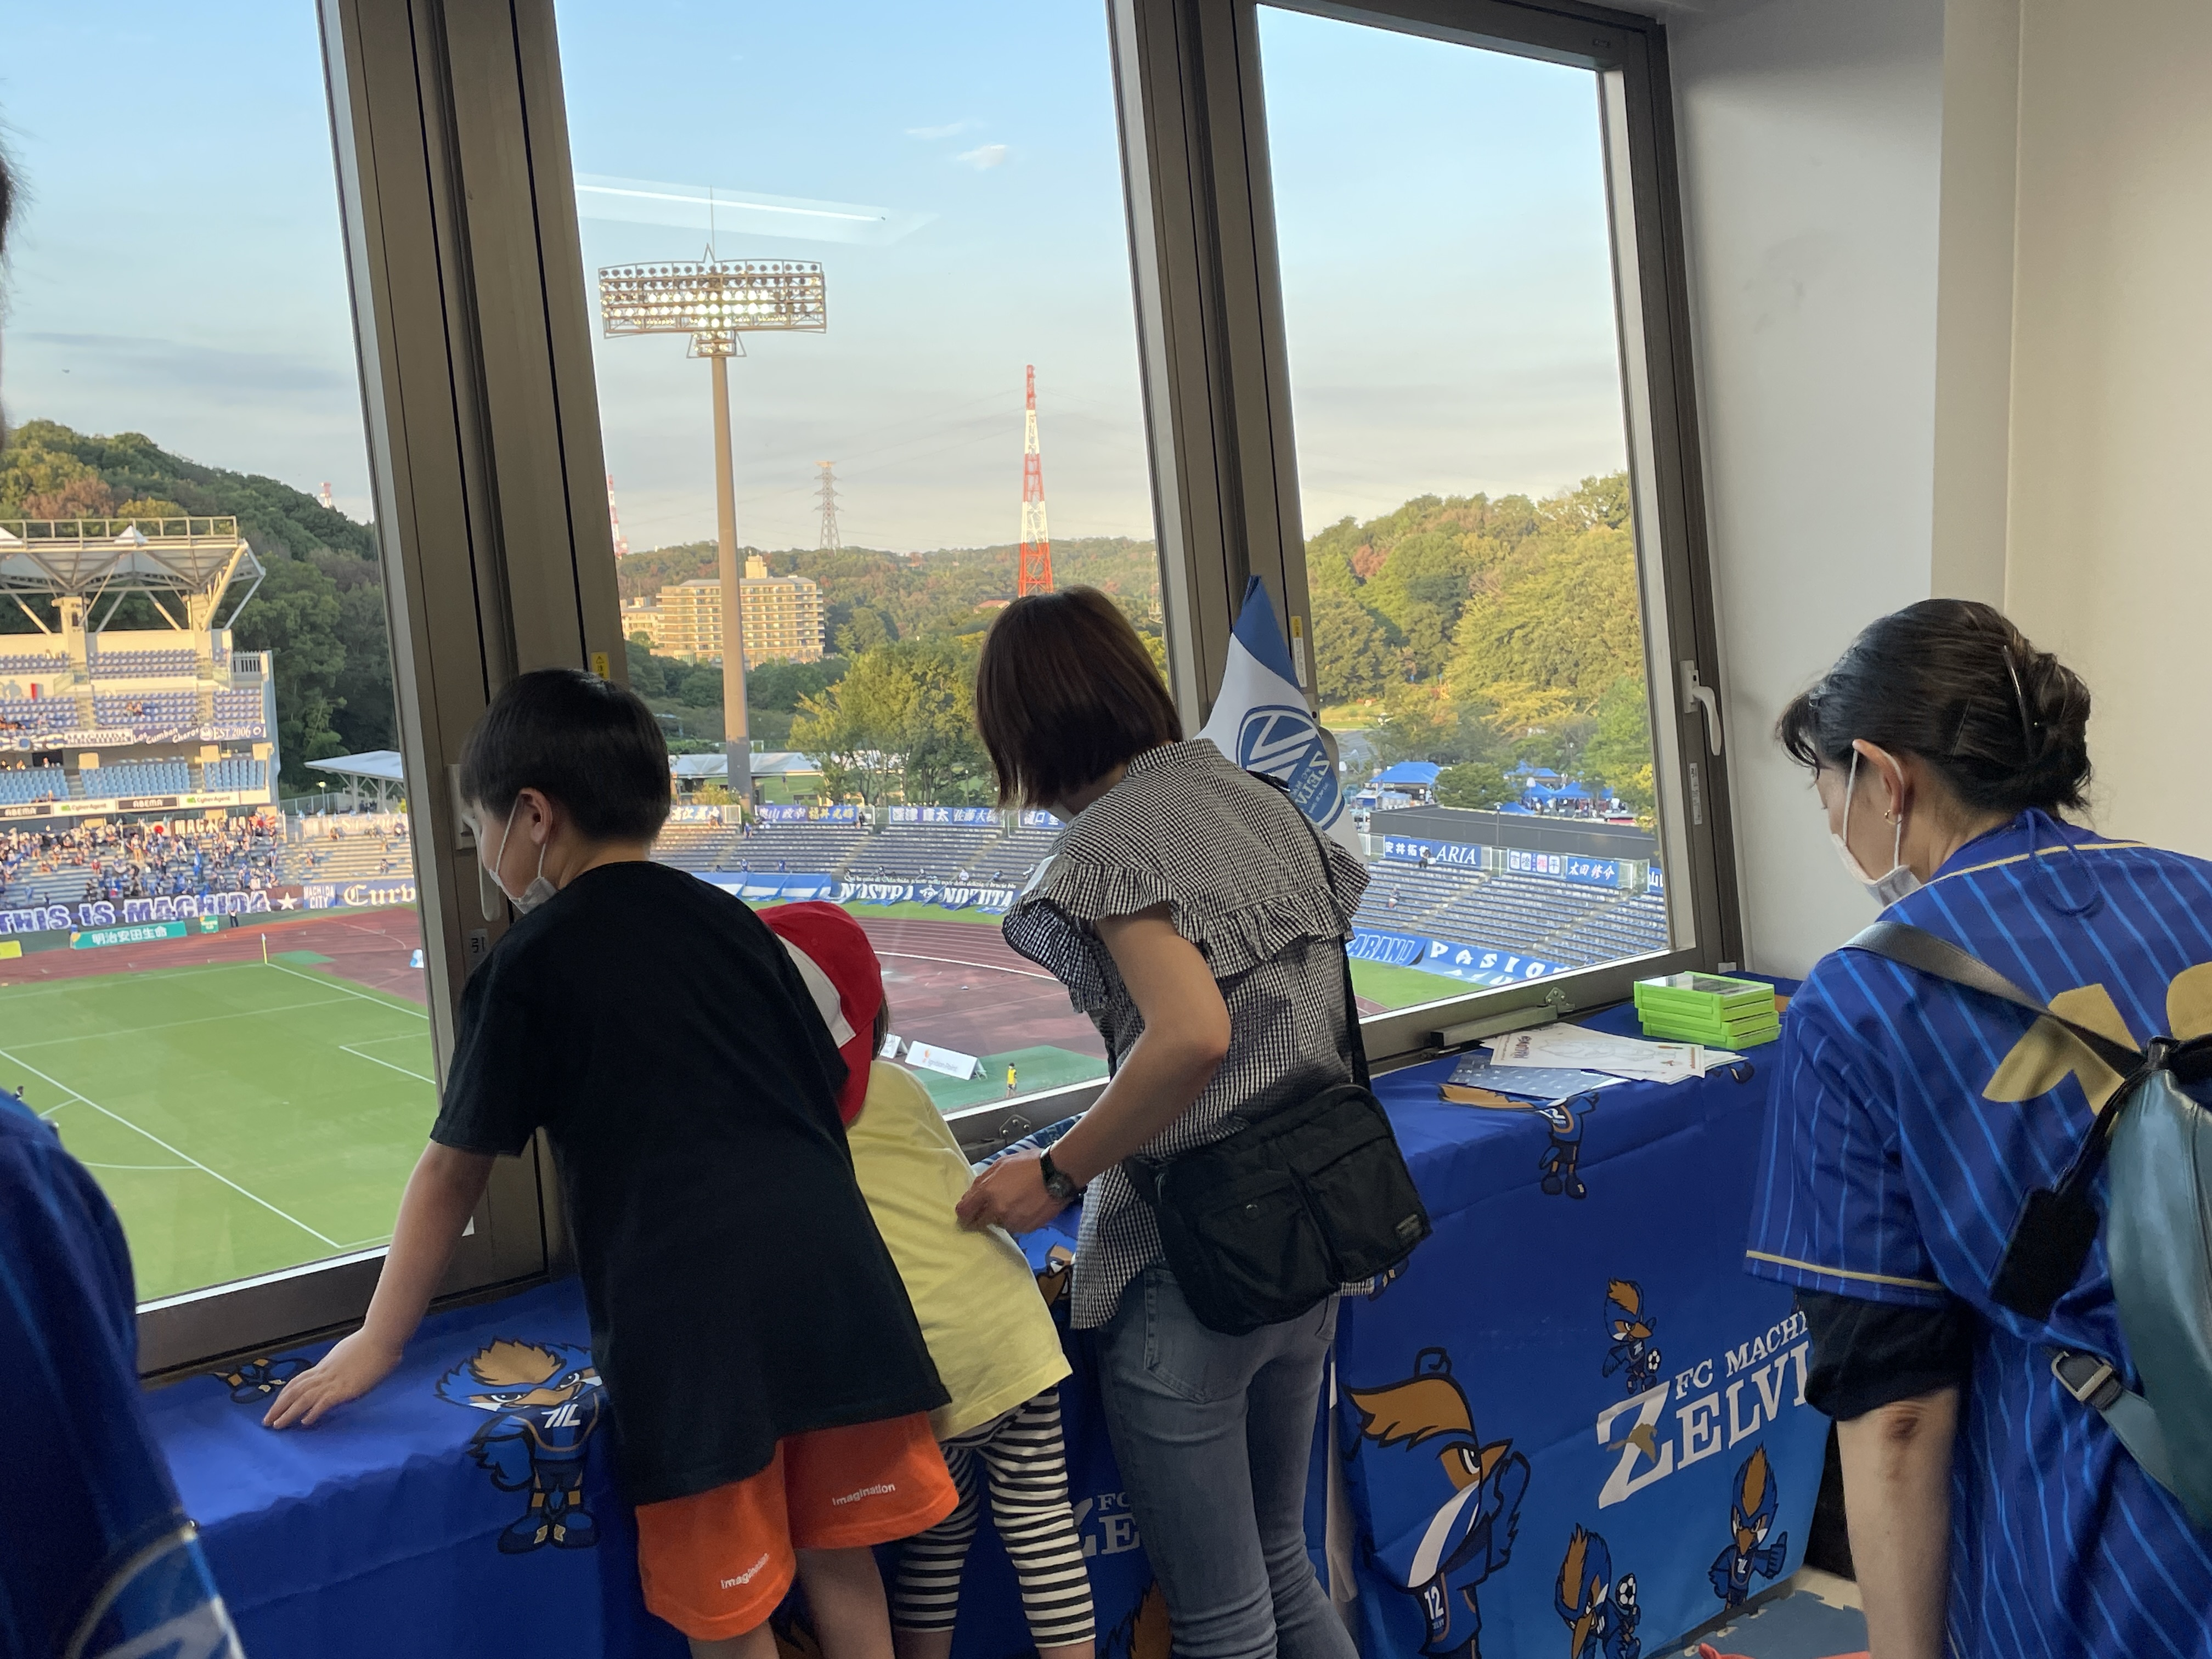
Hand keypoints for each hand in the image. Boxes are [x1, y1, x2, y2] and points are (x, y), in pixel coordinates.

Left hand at [262, 1329, 402, 1428]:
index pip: (298, 1381)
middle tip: (266, 1421)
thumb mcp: (349, 1353)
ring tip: (277, 1425)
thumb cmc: (372, 1342)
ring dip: (288, 1412)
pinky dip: (313, 1412)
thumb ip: (341, 1364)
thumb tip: (341, 1371)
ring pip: (303, 1398)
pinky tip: (305, 1422)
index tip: (275, 1405)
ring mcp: (334, 1381)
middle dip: (278, 1406)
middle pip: (294, 1391)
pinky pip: (323, 1402)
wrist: (381, 1337)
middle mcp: (325, 1373)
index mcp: (325, 1365)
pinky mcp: (345, 1388)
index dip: (284, 1395)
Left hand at [956, 1150, 1073, 1235]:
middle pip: (979, 1222)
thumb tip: (971, 1195)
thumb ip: (983, 1181)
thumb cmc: (1030, 1164)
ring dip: (1002, 1217)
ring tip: (1016, 1202)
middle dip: (982, 1216)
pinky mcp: (1026, 1228)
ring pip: (999, 1224)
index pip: (964, 1212)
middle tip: (991, 1207)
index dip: (964, 1213)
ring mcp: (1012, 1221)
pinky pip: (1015, 1227)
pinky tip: (1026, 1206)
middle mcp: (997, 1210)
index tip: (967, 1212)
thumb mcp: (1001, 1164)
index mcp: (987, 1191)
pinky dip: (1017, 1220)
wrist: (1058, 1174)